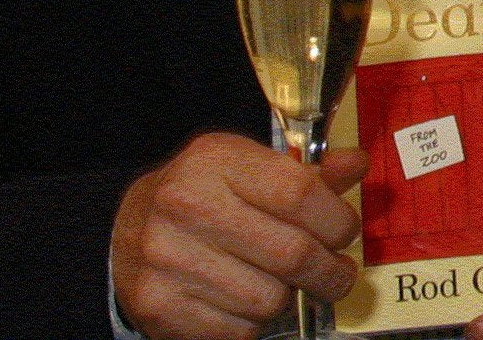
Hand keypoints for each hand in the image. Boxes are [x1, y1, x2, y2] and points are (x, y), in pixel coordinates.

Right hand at [111, 131, 366, 339]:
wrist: (127, 232)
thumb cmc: (201, 194)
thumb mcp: (245, 166)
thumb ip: (304, 172)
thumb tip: (355, 164)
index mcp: (213, 160)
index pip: (297, 193)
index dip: (336, 218)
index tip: (345, 231)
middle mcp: (187, 206)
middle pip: (291, 252)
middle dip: (328, 270)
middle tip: (336, 272)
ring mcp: (170, 260)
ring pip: (270, 300)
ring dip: (289, 297)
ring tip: (282, 282)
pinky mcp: (161, 308)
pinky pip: (240, 332)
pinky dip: (256, 324)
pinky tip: (247, 300)